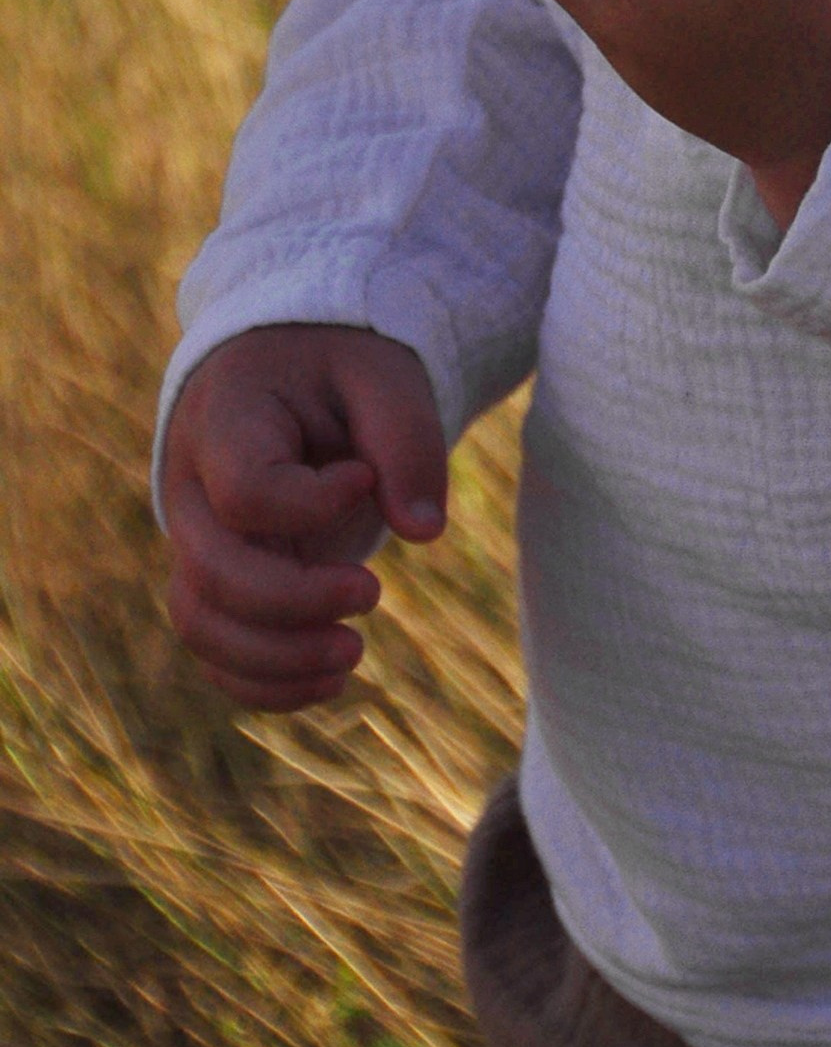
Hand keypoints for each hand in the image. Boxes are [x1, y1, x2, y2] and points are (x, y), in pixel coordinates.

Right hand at [163, 323, 447, 711]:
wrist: (296, 365)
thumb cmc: (342, 363)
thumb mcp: (384, 377)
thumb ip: (406, 441)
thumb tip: (423, 532)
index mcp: (225, 420)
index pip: (246, 491)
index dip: (311, 505)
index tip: (366, 477)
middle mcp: (191, 486)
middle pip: (211, 571)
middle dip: (294, 604)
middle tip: (373, 594)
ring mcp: (196, 537)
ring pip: (200, 624)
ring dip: (274, 659)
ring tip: (352, 657)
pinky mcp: (216, 577)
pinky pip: (213, 647)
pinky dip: (262, 683)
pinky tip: (328, 683)